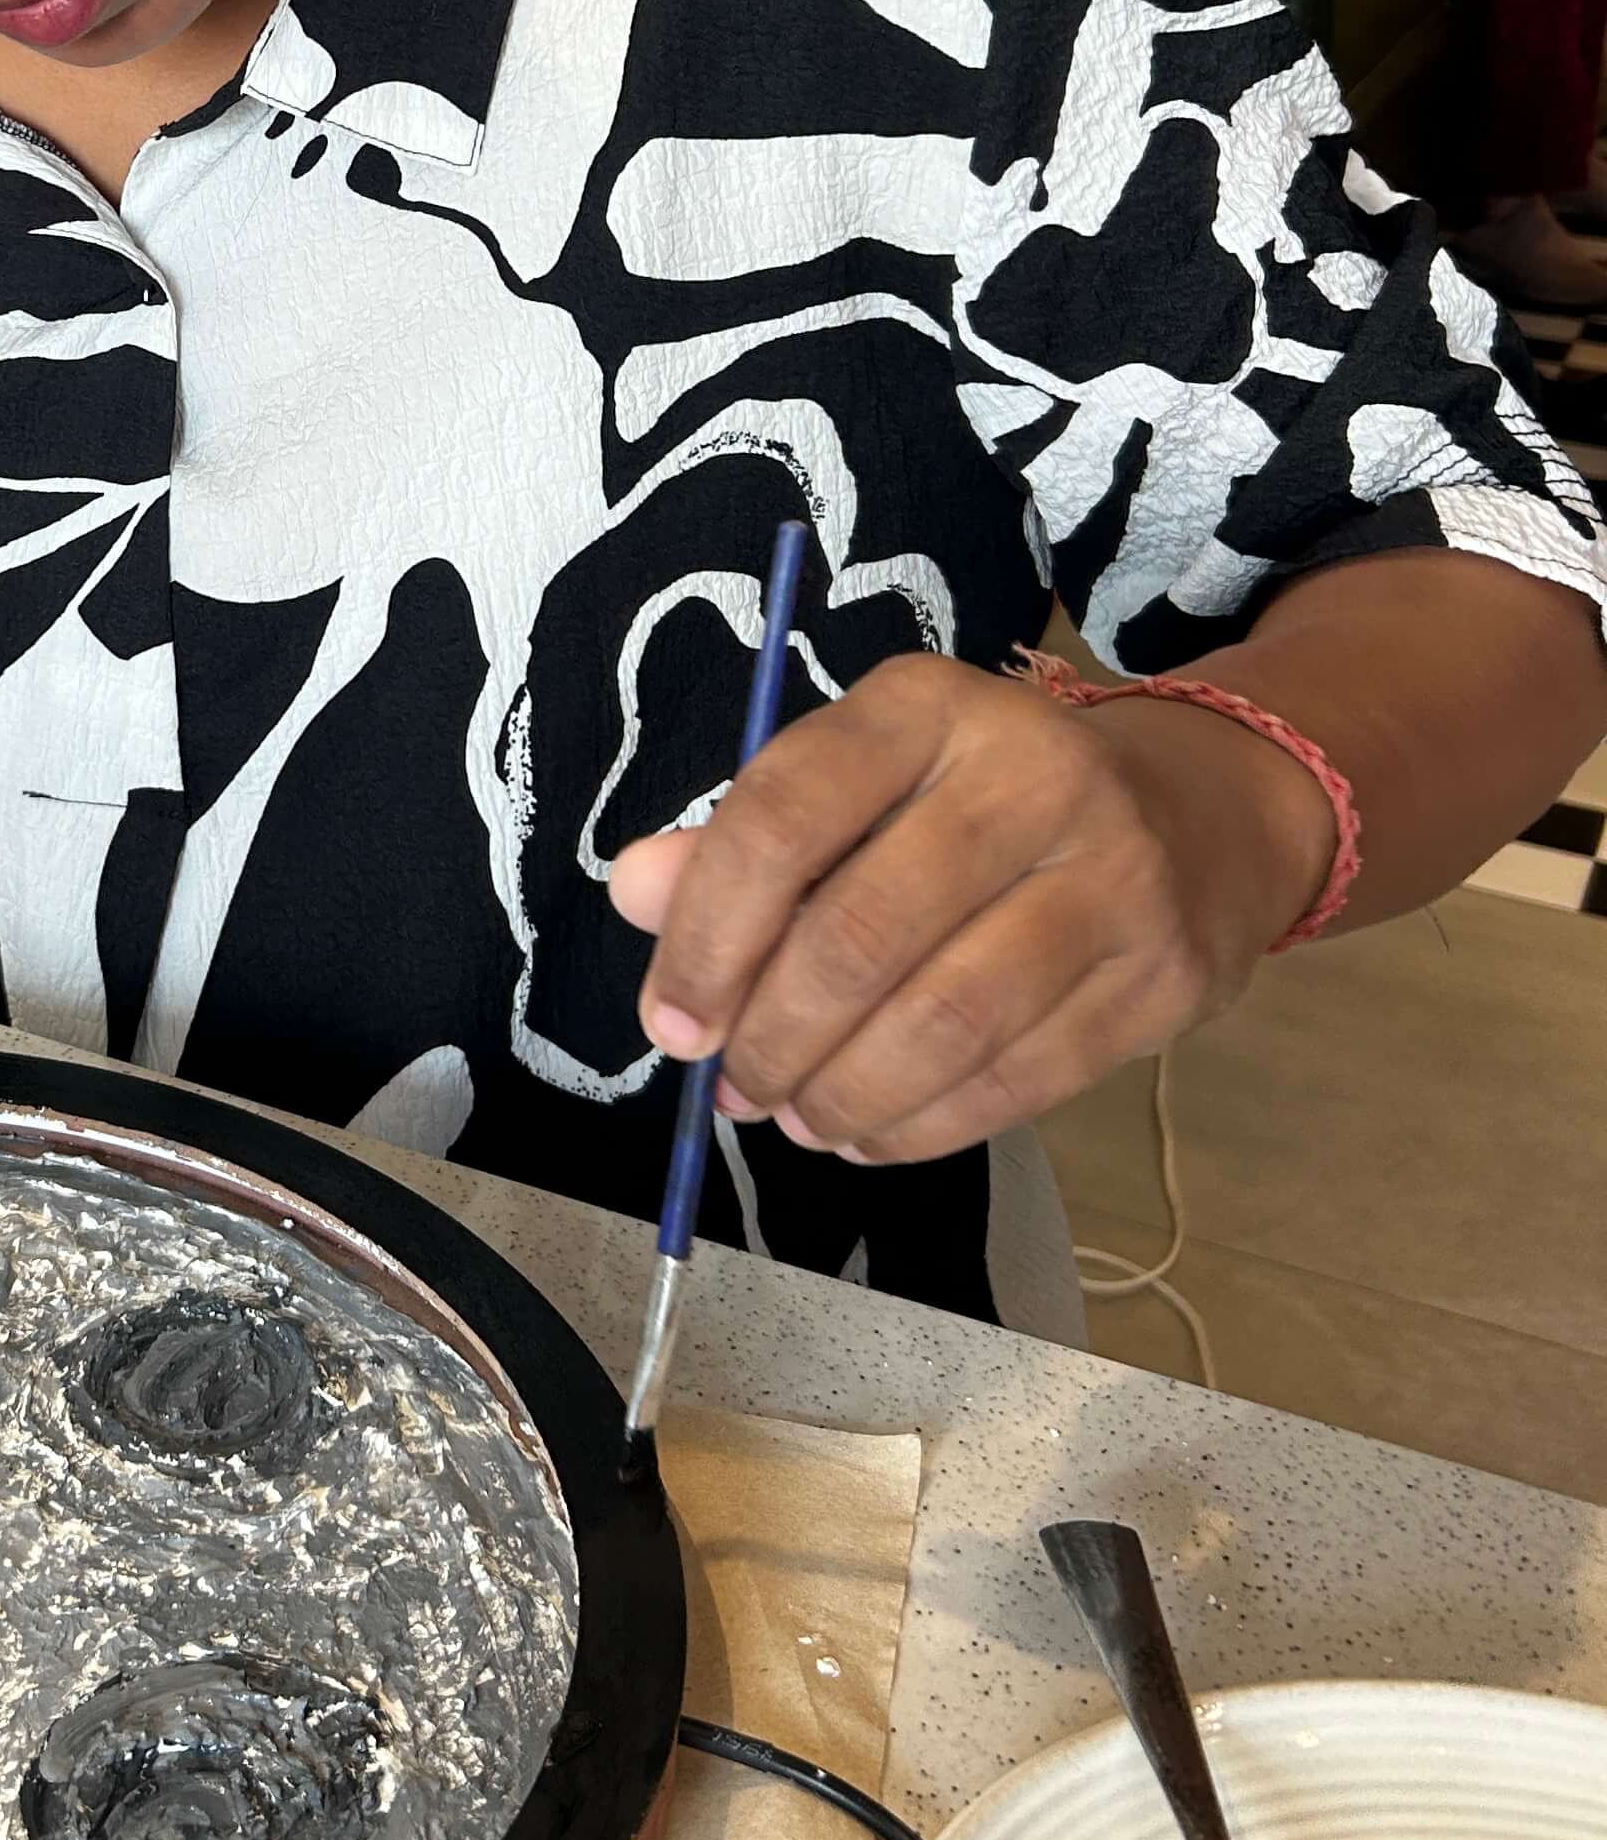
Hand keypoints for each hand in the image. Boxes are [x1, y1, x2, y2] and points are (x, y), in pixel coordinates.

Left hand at [606, 659, 1336, 1164]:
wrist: (1202, 814)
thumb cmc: (986, 799)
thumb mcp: (866, 781)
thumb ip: (747, 837)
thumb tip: (637, 891)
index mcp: (926, 708)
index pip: (784, 817)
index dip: (708, 934)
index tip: (672, 1022)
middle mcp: (1030, 774)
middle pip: (860, 934)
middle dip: (772, 1036)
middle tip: (734, 1087)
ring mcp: (1113, 876)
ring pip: (944, 1020)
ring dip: (843, 1093)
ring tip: (796, 1117)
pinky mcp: (1163, 975)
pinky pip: (1019, 1078)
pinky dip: (923, 1125)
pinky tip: (870, 1131)